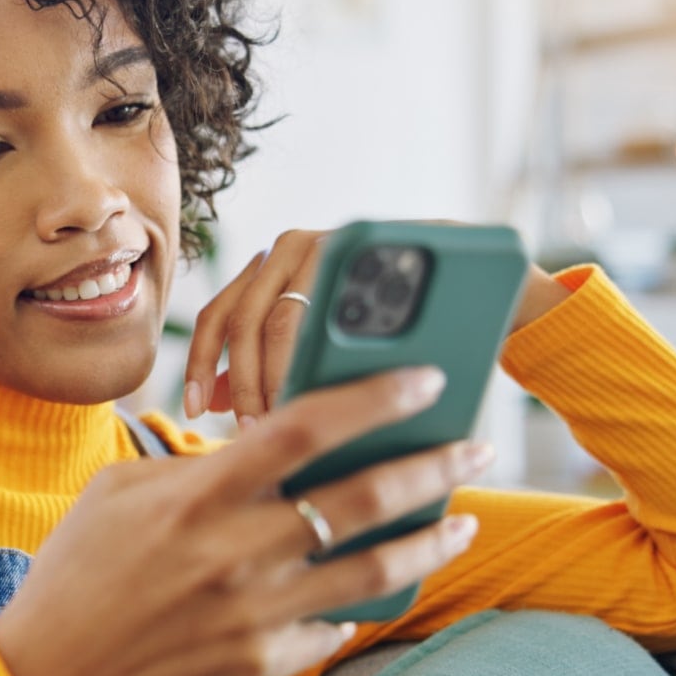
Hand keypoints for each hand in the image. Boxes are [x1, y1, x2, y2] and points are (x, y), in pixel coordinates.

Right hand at [0, 365, 489, 675]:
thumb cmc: (79, 570)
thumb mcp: (119, 494)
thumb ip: (196, 467)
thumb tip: (272, 453)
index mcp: (195, 497)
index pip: (303, 429)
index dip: (373, 397)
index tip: (425, 378)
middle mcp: (233, 553)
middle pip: (360, 497)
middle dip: (431, 464)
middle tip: (474, 446)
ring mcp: (252, 615)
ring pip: (373, 571)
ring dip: (431, 539)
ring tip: (465, 520)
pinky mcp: (259, 665)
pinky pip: (333, 626)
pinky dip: (361, 602)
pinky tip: (380, 584)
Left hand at [183, 225, 571, 425]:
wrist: (480, 289)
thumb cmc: (392, 330)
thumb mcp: (322, 347)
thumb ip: (269, 362)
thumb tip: (211, 401)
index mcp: (267, 271)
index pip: (217, 316)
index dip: (199, 365)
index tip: (195, 412)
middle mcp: (287, 249)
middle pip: (244, 323)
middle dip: (245, 385)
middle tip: (253, 433)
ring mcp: (326, 242)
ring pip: (282, 320)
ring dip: (281, 378)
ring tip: (287, 422)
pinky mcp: (365, 246)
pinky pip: (327, 306)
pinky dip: (323, 353)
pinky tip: (327, 389)